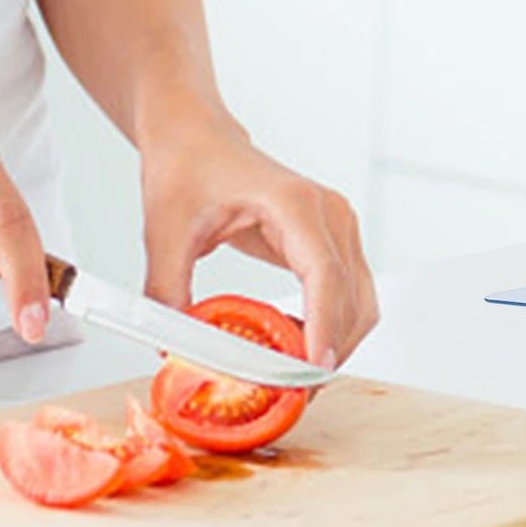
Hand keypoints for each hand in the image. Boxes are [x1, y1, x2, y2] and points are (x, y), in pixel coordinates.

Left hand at [140, 111, 378, 365]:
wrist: (197, 136)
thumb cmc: (187, 166)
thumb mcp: (164, 230)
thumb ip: (167, 291)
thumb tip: (174, 348)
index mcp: (294, 203)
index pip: (325, 275)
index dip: (323, 326)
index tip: (314, 367)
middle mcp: (330, 214)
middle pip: (351, 298)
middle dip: (330, 349)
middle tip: (296, 391)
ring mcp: (341, 229)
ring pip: (361, 303)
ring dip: (337, 343)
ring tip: (296, 373)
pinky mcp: (337, 243)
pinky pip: (351, 296)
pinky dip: (333, 327)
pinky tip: (299, 344)